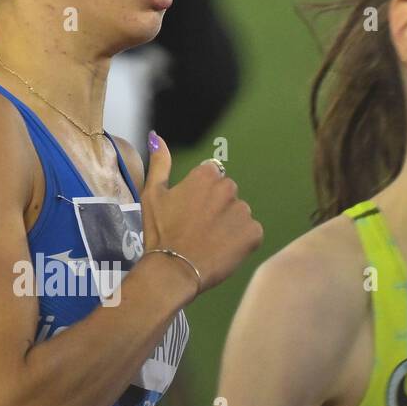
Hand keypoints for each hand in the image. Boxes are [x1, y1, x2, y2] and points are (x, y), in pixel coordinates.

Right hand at [140, 132, 262, 295]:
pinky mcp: (254, 233)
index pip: (211, 175)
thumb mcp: (152, 194)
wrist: (174, 269)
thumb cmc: (160, 231)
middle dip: (216, 205)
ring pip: (238, 213)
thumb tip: (156, 136)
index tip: (188, 209)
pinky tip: (220, 248)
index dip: (198, 192)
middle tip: (196, 226)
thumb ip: (160, 162)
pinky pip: (250, 232)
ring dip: (228, 223)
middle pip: (227, 192)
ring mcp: (243, 211)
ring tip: (207, 240)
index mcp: (206, 176)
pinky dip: (239, 240)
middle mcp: (229, 189)